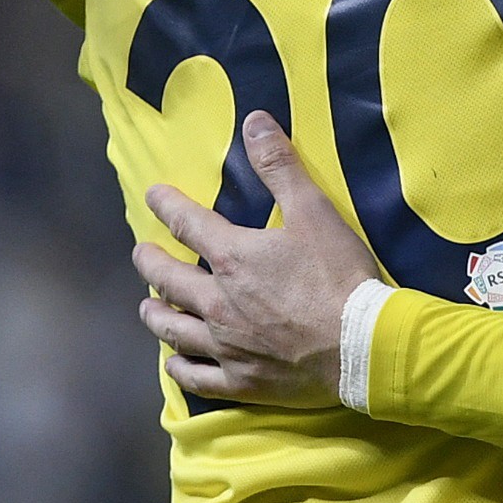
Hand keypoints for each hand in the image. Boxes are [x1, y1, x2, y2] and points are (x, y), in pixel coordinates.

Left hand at [133, 111, 382, 407]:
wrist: (361, 344)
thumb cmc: (338, 275)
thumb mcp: (314, 211)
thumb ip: (280, 166)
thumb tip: (254, 122)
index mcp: (233, 257)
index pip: (187, 224)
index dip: (166, 205)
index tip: (152, 195)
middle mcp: (217, 302)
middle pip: (167, 281)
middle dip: (150, 264)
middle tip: (142, 254)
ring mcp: (225, 345)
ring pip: (172, 331)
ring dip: (157, 315)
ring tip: (149, 307)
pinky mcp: (240, 380)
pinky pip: (195, 377)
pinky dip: (179, 367)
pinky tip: (173, 363)